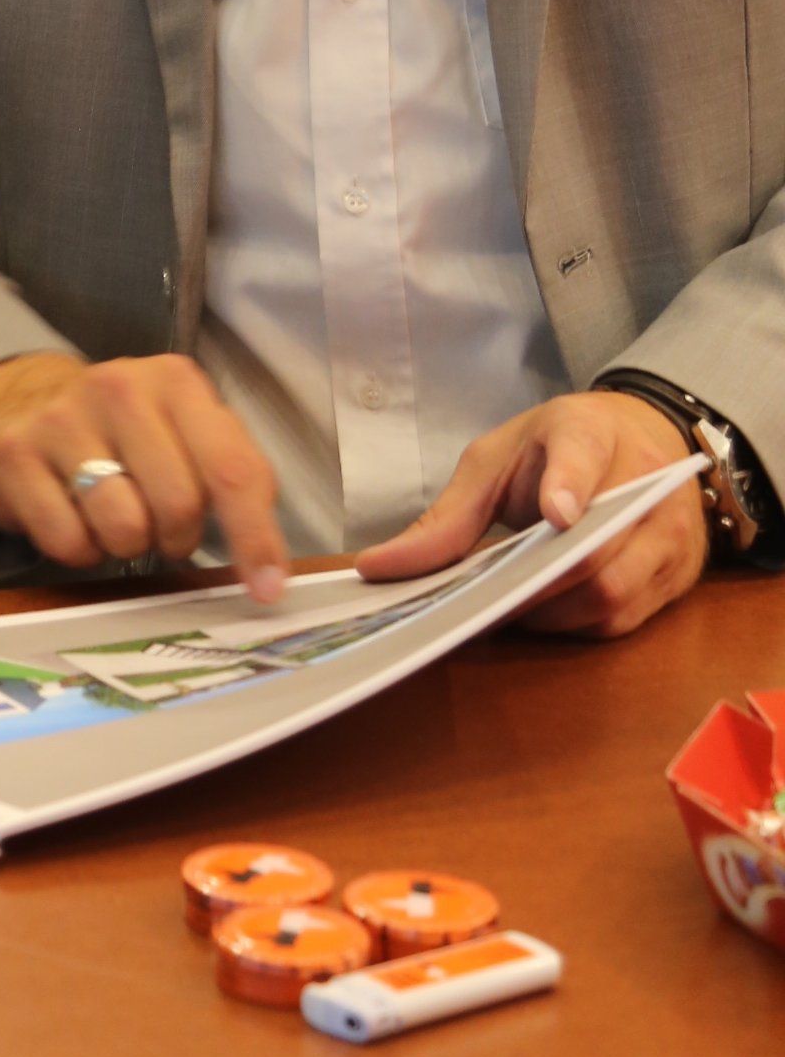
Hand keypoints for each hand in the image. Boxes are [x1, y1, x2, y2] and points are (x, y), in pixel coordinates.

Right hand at [0, 350, 289, 604]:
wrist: (16, 400)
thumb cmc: (123, 431)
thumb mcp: (184, 430)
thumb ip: (233, 477)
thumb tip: (270, 568)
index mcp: (176, 382)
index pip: (232, 468)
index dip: (255, 537)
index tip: (267, 588)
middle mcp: (118, 388)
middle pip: (178, 504)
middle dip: (177, 535)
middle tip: (161, 527)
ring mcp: (60, 418)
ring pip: (123, 526)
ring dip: (126, 544)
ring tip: (115, 519)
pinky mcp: (12, 454)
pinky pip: (67, 541)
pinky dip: (79, 549)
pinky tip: (73, 519)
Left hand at [356, 390, 706, 638]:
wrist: (637, 441)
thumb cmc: (553, 450)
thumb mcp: (494, 460)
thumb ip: (449, 514)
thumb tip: (378, 567)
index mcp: (590, 433)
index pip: (584, 455)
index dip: (570, 485)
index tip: (555, 514)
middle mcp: (645, 482)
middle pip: (592, 549)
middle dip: (529, 584)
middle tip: (474, 602)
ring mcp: (670, 532)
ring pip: (610, 593)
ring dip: (549, 612)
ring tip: (501, 606)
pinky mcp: (678, 575)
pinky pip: (623, 619)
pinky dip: (575, 624)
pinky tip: (539, 611)